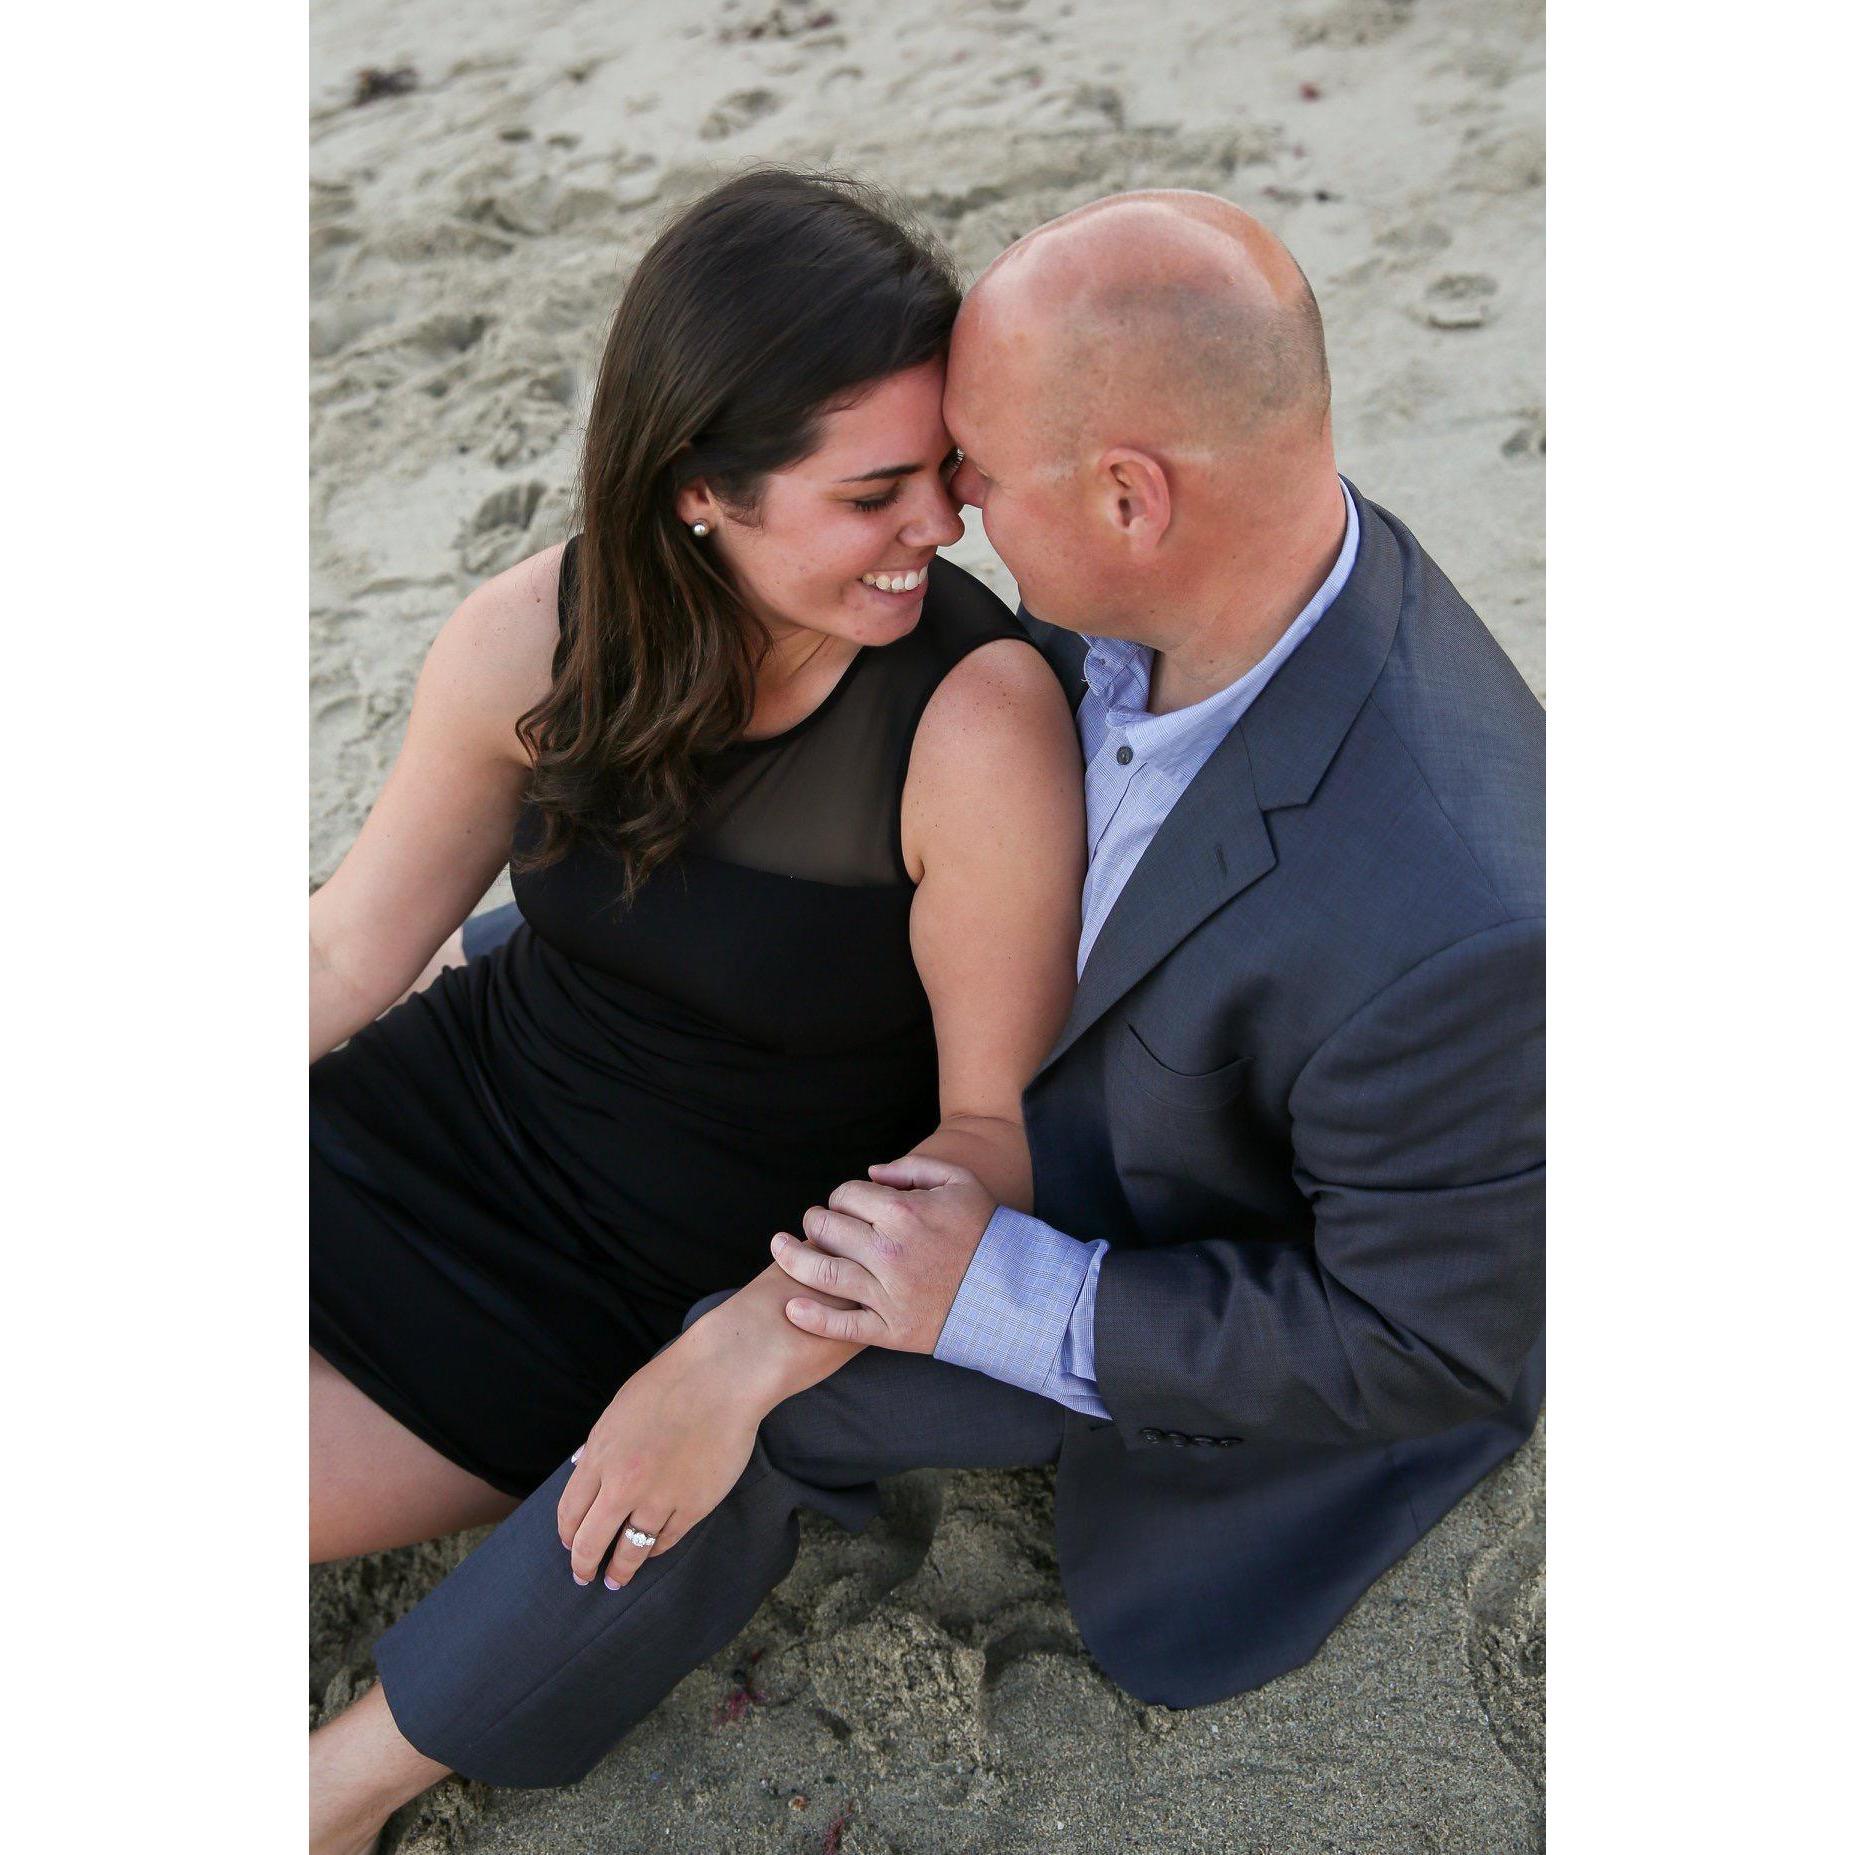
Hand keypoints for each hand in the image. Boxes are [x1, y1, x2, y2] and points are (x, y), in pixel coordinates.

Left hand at [556, 1319, 763, 1590]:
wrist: (721, 1378)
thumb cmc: (671, 1383)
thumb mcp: (619, 1409)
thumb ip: (600, 1445)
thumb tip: (582, 1467)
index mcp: (600, 1456)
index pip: (570, 1512)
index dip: (567, 1535)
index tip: (569, 1546)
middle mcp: (622, 1484)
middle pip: (590, 1541)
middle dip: (583, 1564)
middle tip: (584, 1576)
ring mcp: (658, 1499)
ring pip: (629, 1551)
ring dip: (620, 1570)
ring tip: (616, 1580)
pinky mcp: (692, 1507)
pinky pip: (665, 1541)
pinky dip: (655, 1549)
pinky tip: (651, 1551)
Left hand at [770, 1154, 996, 1352]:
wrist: (1014, 1292)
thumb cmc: (986, 1232)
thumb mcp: (960, 1182)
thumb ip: (912, 1169)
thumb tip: (870, 1173)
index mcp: (903, 1213)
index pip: (846, 1195)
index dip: (841, 1196)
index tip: (847, 1203)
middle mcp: (889, 1252)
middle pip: (827, 1228)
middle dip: (816, 1220)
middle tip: (816, 1222)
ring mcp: (888, 1294)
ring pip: (822, 1272)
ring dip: (793, 1256)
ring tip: (780, 1248)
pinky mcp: (891, 1330)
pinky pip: (842, 1326)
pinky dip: (812, 1317)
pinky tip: (791, 1306)